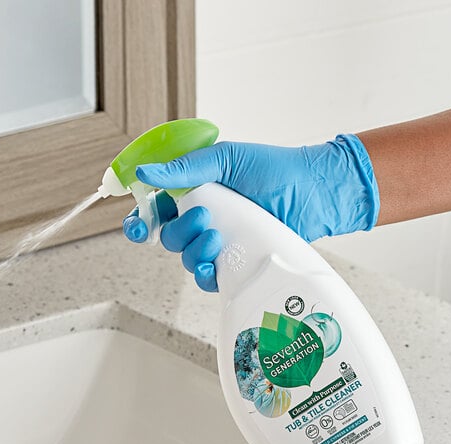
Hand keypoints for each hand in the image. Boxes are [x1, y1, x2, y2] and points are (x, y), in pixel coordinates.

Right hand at [123, 135, 379, 291]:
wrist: (312, 192)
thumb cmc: (272, 169)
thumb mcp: (225, 159)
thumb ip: (184, 168)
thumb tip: (144, 172)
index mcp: (191, 193)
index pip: (154, 209)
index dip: (140, 219)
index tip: (138, 222)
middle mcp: (200, 219)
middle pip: (166, 236)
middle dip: (178, 231)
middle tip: (204, 215)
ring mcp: (216, 243)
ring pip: (184, 257)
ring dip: (194, 249)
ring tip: (218, 234)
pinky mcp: (232, 264)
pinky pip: (206, 278)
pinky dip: (203, 273)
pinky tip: (212, 264)